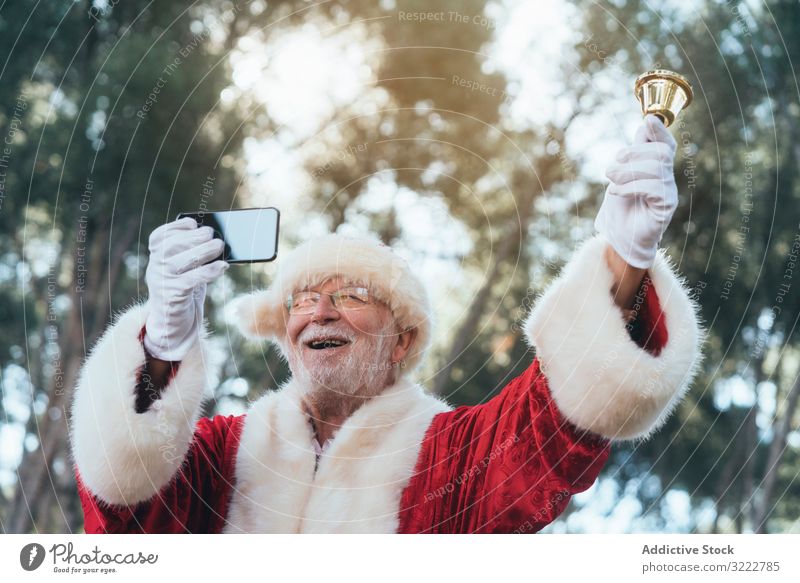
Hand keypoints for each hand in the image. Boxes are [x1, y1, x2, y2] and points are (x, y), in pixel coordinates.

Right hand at [144, 217, 228, 360]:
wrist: (174, 323)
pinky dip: (209, 271)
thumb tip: (216, 239)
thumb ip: (195, 253)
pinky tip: (223, 267)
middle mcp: (155, 267)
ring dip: (204, 251)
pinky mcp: (173, 296)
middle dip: (195, 238)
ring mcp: (162, 282)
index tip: (193, 223)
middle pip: (172, 246)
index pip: (159, 236)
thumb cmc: (184, 289)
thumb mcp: (187, 269)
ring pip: (181, 261)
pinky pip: (192, 280)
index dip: (176, 227)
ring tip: (220, 246)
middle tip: (214, 235)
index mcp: (156, 257)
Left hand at [594, 114, 678, 268]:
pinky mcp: (666, 207)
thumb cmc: (620, 207)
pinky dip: (630, 187)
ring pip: (657, 168)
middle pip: (661, 153)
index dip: (660, 131)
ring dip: (628, 172)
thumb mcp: (622, 175)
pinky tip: (615, 192)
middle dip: (634, 153)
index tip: (648, 120)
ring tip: (610, 180)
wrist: (620, 237)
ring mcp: (669, 192)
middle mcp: (666, 178)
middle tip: (612, 165)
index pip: (666, 144)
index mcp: (656, 168)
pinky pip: (654, 188)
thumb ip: (633, 154)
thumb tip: (645, 125)